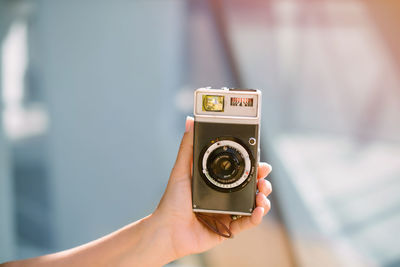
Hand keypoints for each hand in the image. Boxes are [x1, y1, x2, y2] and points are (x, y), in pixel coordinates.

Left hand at [153, 116, 271, 259]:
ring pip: (254, 204)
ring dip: (263, 198)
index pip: (240, 172)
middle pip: (251, 187)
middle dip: (263, 181)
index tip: (261, 161)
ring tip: (262, 195)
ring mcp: (228, 213)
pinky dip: (257, 217)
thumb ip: (187, 146)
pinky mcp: (228, 229)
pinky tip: (258, 210)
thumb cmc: (172, 201)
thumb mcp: (181, 170)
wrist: (168, 229)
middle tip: (264, 178)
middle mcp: (225, 197)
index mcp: (216, 183)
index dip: (253, 167)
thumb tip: (190, 121)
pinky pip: (247, 223)